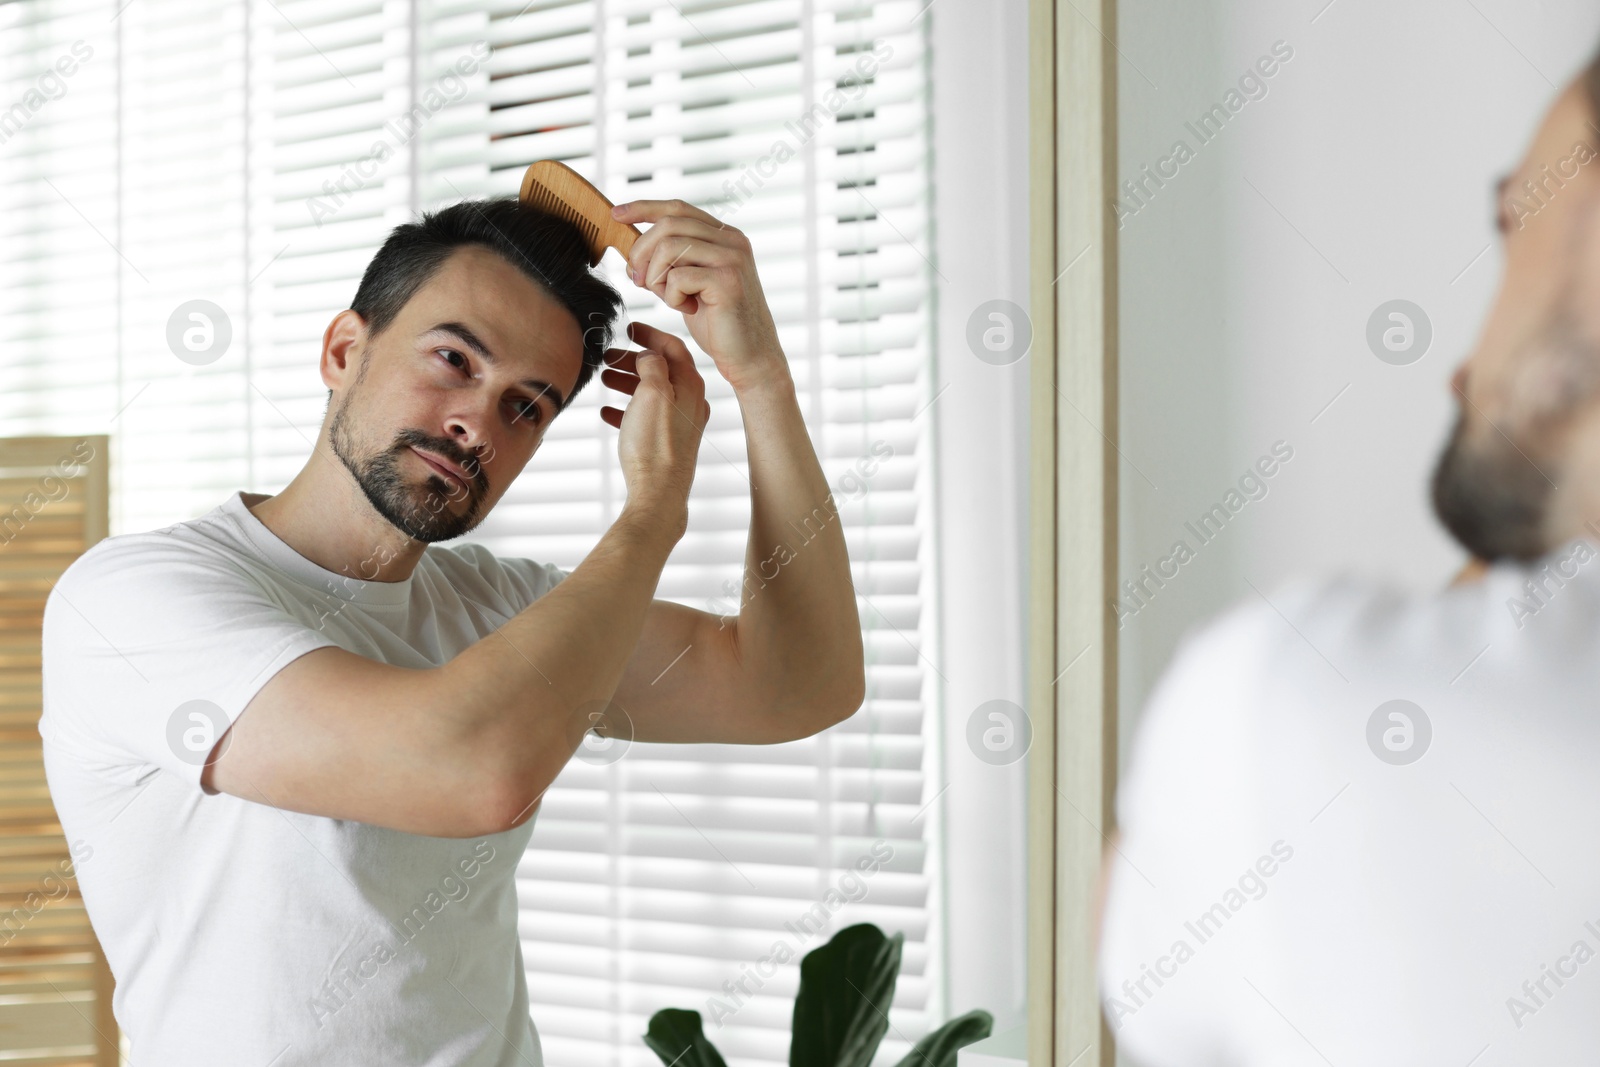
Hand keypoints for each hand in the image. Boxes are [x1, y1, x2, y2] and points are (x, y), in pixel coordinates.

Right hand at [602, 322, 709, 526]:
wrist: (659, 496)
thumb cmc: (654, 447)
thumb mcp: (651, 394)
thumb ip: (652, 366)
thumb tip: (650, 355)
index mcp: (691, 387)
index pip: (673, 347)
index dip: (649, 334)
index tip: (628, 329)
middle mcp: (691, 404)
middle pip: (661, 369)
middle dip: (633, 360)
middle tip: (608, 357)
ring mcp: (681, 425)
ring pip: (652, 393)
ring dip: (627, 382)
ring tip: (604, 380)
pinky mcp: (668, 444)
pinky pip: (647, 417)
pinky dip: (627, 409)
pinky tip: (607, 412)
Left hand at [612, 199, 788, 392]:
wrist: (749, 357)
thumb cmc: (719, 324)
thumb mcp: (690, 285)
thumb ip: (670, 263)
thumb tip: (633, 252)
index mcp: (724, 235)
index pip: (677, 209)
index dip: (644, 209)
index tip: (616, 215)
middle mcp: (732, 240)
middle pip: (668, 225)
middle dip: (642, 251)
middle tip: (638, 280)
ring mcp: (732, 258)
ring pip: (669, 247)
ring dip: (656, 276)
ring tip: (669, 297)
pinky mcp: (727, 281)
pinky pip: (677, 277)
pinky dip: (671, 296)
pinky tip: (687, 309)